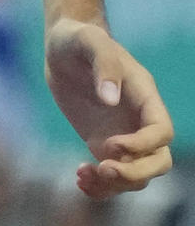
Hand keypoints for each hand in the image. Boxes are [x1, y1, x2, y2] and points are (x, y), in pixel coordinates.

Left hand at [45, 17, 173, 197]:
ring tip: (83, 175)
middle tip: (101, 168)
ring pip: (137, 174)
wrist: (62, 48)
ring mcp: (123, 134)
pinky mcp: (103, 143)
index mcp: (145, 97)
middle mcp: (139, 120)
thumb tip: (110, 98)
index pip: (162, 132)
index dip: (143, 145)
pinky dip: (100, 185)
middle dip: (135, 173)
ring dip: (115, 184)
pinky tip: (79, 177)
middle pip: (159, 161)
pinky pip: (112, 174)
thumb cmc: (79, 40)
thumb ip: (104, 65)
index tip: (110, 145)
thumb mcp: (89, 42)